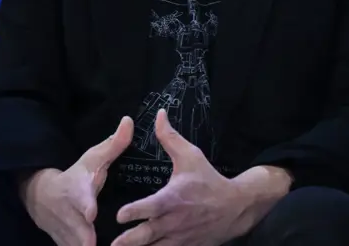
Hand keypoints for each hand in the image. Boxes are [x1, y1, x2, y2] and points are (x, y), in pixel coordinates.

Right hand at [21, 116, 133, 245]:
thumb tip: (129, 121)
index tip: (91, 213)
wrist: (38, 195)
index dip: (86, 206)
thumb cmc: (74, 176)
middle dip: (86, 238)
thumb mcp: (92, 160)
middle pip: (79, 231)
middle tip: (94, 244)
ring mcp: (65, 234)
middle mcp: (69, 215)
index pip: (81, 198)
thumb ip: (114, 145)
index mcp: (78, 192)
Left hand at [111, 110, 250, 245]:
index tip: (119, 215)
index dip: (134, 212)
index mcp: (172, 199)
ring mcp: (179, 238)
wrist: (235, 207)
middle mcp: (173, 222)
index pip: (150, 208)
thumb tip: (158, 114)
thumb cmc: (209, 179)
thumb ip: (170, 137)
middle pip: (147, 235)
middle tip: (113, 245)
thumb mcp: (191, 156)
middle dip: (129, 241)